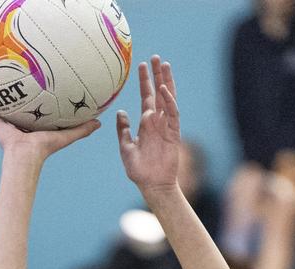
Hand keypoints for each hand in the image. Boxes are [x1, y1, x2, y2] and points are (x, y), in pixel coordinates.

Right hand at [0, 92, 99, 162]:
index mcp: (31, 123)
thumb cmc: (44, 149)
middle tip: (12, 73)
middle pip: (15, 103)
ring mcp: (4, 122)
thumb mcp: (65, 136)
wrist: (25, 157)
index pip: (33, 107)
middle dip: (13, 90)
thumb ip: (81, 130)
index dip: (34, 96)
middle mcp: (17, 122)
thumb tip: (100, 122)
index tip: (35, 82)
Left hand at [117, 56, 181, 195]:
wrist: (152, 185)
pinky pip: (172, 114)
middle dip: (157, 75)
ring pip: (168, 99)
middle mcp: (157, 121)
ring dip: (167, 82)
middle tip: (156, 58)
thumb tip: (120, 112)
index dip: (145, 82)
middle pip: (159, 93)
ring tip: (164, 65)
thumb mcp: (126, 148)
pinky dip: (169, 101)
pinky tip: (165, 90)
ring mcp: (166, 126)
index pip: (147, 97)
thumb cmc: (139, 170)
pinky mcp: (173, 133)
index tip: (143, 66)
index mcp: (146, 123)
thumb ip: (124, 130)